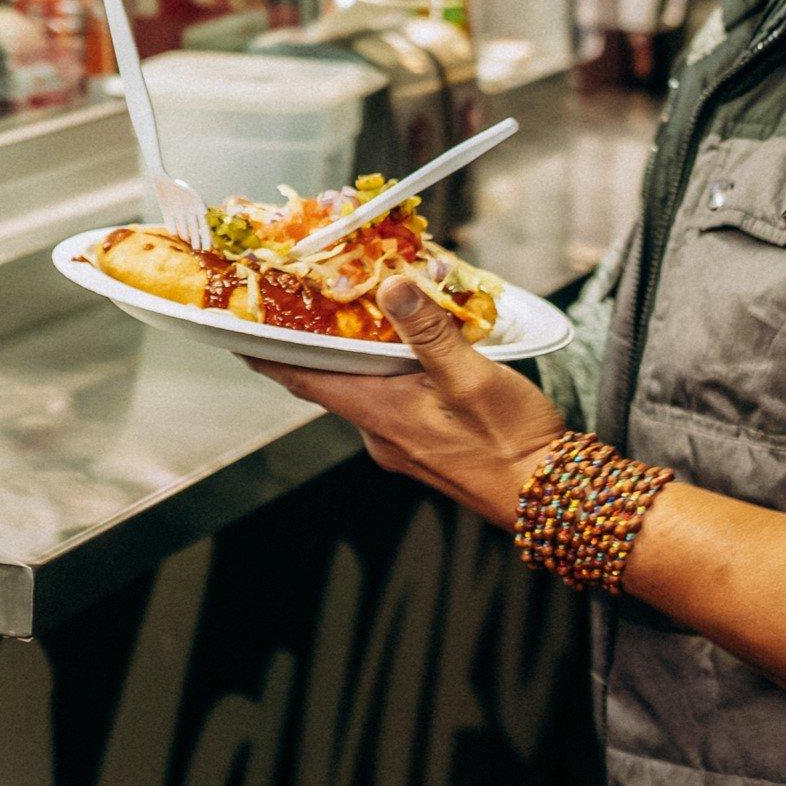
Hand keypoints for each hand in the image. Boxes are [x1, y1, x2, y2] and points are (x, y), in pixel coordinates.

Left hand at [249, 276, 568, 530]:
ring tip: (354, 313)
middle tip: (293, 302)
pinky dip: (387, 372)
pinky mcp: (427, 447)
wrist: (553, 499)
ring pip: (362, 390)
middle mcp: (380, 432)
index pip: (301, 377)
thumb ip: (430, 332)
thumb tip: (391, 286)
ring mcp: (402, 443)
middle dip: (308, 343)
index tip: (232, 326)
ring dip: (352, 356)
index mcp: (380, 413)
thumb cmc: (513, 444)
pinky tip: (410, 352)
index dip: (264, 350)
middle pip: (327, 380)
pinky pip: (392, 402)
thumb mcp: (472, 378)